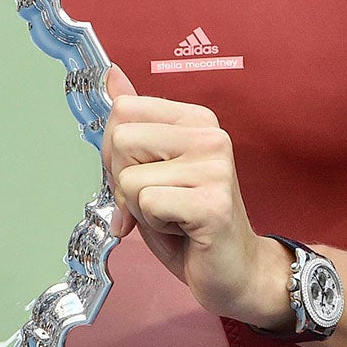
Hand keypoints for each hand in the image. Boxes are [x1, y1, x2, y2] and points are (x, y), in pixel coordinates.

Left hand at [101, 67, 292, 327]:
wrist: (234, 271)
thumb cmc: (189, 222)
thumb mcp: (155, 166)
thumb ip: (136, 123)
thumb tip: (112, 75)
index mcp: (198, 120)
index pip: (123, 110)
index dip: (115, 151)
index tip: (141, 175)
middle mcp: (211, 136)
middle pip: (121, 140)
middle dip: (122, 180)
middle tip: (156, 201)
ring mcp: (215, 168)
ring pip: (129, 178)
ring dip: (138, 208)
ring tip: (171, 216)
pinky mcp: (212, 203)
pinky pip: (147, 204)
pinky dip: (152, 225)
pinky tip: (181, 230)